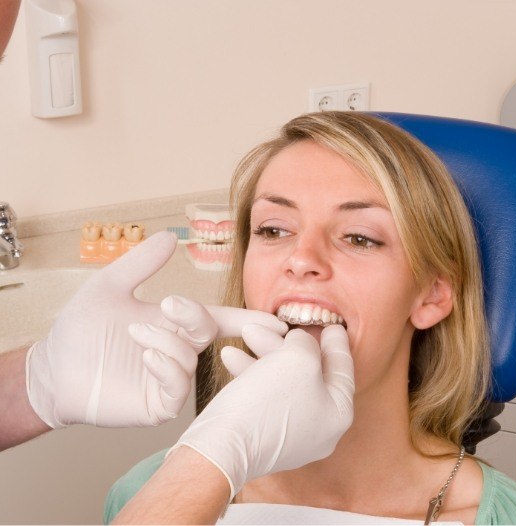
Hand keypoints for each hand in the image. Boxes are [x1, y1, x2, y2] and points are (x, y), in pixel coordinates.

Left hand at [26, 232, 286, 428]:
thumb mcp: (110, 285)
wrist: (52, 368)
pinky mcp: (156, 403)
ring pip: (191, 358)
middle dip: (195, 316)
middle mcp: (177, 350)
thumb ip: (142, 263)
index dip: (245, 319)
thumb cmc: (81, 327)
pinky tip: (146, 357)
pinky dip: (167, 367)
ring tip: (135, 333)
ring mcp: (167, 378)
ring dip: (167, 341)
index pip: (217, 319)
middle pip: (208, 332)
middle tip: (169, 306)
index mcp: (173, 324)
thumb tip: (171, 236)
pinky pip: (177, 388)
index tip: (272, 319)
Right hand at [173, 324, 354, 500]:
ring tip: (246, 333)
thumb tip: (300, 342)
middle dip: (289, 344)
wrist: (223, 446)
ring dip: (264, 353)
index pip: (343, 369)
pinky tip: (231, 355)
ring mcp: (290, 435)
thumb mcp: (298, 358)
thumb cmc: (268, 401)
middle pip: (309, 373)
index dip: (337, 343)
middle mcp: (318, 428)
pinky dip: (251, 373)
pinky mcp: (263, 436)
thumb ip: (307, 343)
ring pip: (283, 381)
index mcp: (337, 414)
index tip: (334, 325)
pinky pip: (264, 395)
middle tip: (279, 323)